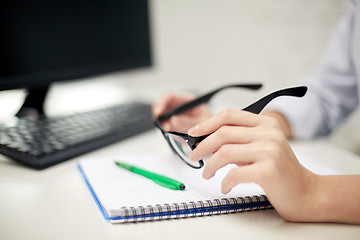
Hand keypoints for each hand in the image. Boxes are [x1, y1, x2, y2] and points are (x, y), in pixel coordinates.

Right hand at [152, 92, 211, 131]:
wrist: (217, 135)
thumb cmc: (213, 125)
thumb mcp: (203, 122)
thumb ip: (188, 122)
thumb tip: (173, 120)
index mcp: (187, 100)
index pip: (168, 96)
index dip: (161, 103)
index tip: (158, 113)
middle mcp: (180, 107)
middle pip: (162, 106)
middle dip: (160, 116)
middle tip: (164, 127)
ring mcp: (176, 116)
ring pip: (163, 118)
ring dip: (163, 125)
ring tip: (170, 131)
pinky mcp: (175, 126)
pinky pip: (166, 126)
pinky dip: (166, 131)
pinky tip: (172, 134)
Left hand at [187, 108, 319, 221]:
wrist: (306, 192)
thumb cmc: (279, 171)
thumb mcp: (260, 148)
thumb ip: (238, 141)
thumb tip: (207, 141)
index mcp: (266, 124)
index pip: (229, 116)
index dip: (207, 123)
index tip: (193, 133)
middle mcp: (269, 133)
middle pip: (223, 132)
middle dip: (202, 145)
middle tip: (194, 155)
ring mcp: (270, 150)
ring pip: (225, 152)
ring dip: (210, 165)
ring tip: (207, 174)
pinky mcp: (269, 170)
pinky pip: (234, 174)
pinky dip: (224, 182)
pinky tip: (225, 186)